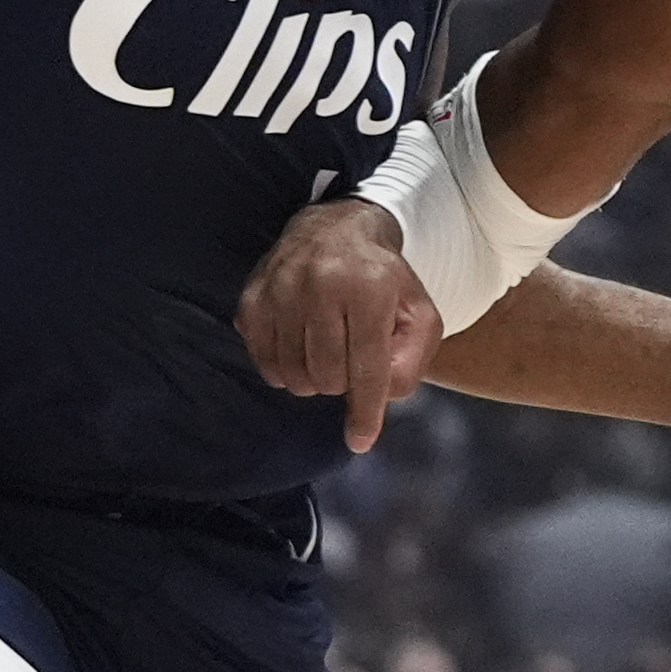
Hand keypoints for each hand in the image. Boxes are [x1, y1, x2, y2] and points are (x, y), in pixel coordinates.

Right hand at [239, 196, 442, 451]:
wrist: (334, 230)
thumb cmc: (383, 282)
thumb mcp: (418, 313)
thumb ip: (412, 359)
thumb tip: (380, 401)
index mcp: (369, 288)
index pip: (367, 366)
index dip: (365, 410)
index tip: (360, 441)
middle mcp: (320, 285)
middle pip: (328, 377)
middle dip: (343, 383)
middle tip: (351, 359)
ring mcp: (279, 290)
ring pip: (294, 375)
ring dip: (314, 378)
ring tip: (328, 350)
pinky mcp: (252, 300)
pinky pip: (265, 364)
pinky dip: (285, 369)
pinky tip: (301, 346)